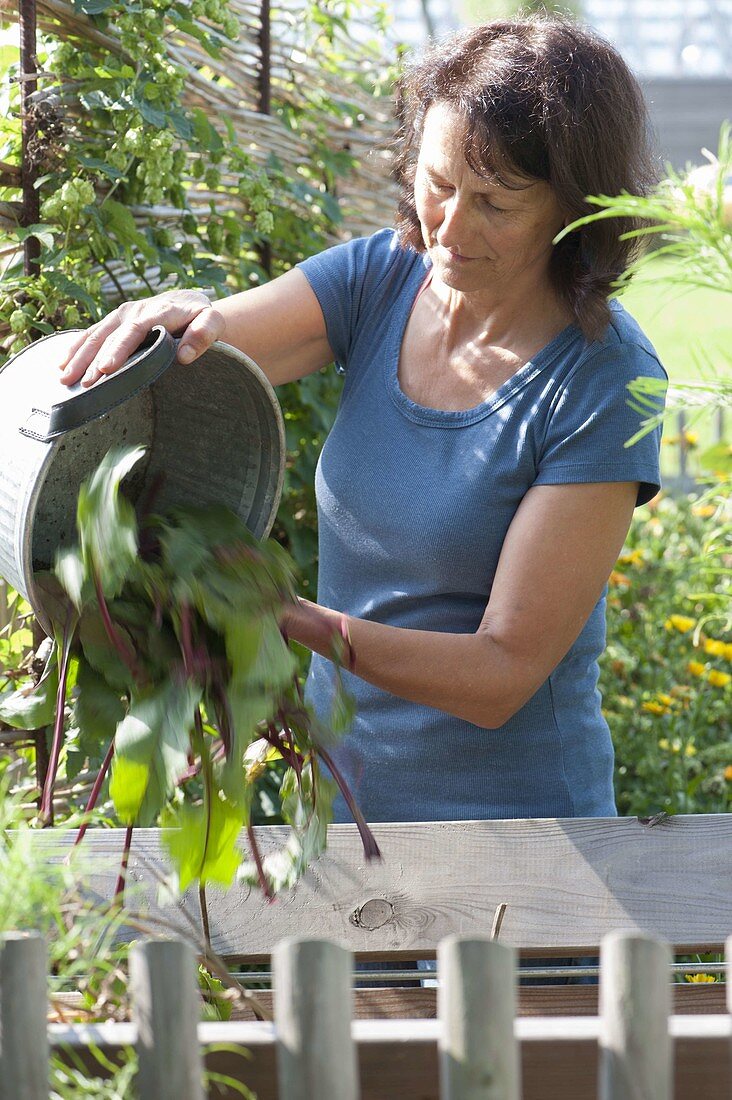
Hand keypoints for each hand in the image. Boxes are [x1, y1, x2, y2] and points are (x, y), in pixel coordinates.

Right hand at [57, 290, 225, 387]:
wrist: (190, 303)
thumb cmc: (202, 318)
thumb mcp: (213, 322)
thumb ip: (203, 335)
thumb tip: (184, 355)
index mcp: (158, 311)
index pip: (134, 331)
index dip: (118, 349)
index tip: (106, 368)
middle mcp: (135, 311)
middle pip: (109, 335)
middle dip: (92, 359)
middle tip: (81, 384)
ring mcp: (121, 314)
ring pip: (95, 335)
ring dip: (78, 356)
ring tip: (65, 379)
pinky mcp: (114, 321)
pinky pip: (91, 333)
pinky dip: (76, 348)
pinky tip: (63, 363)